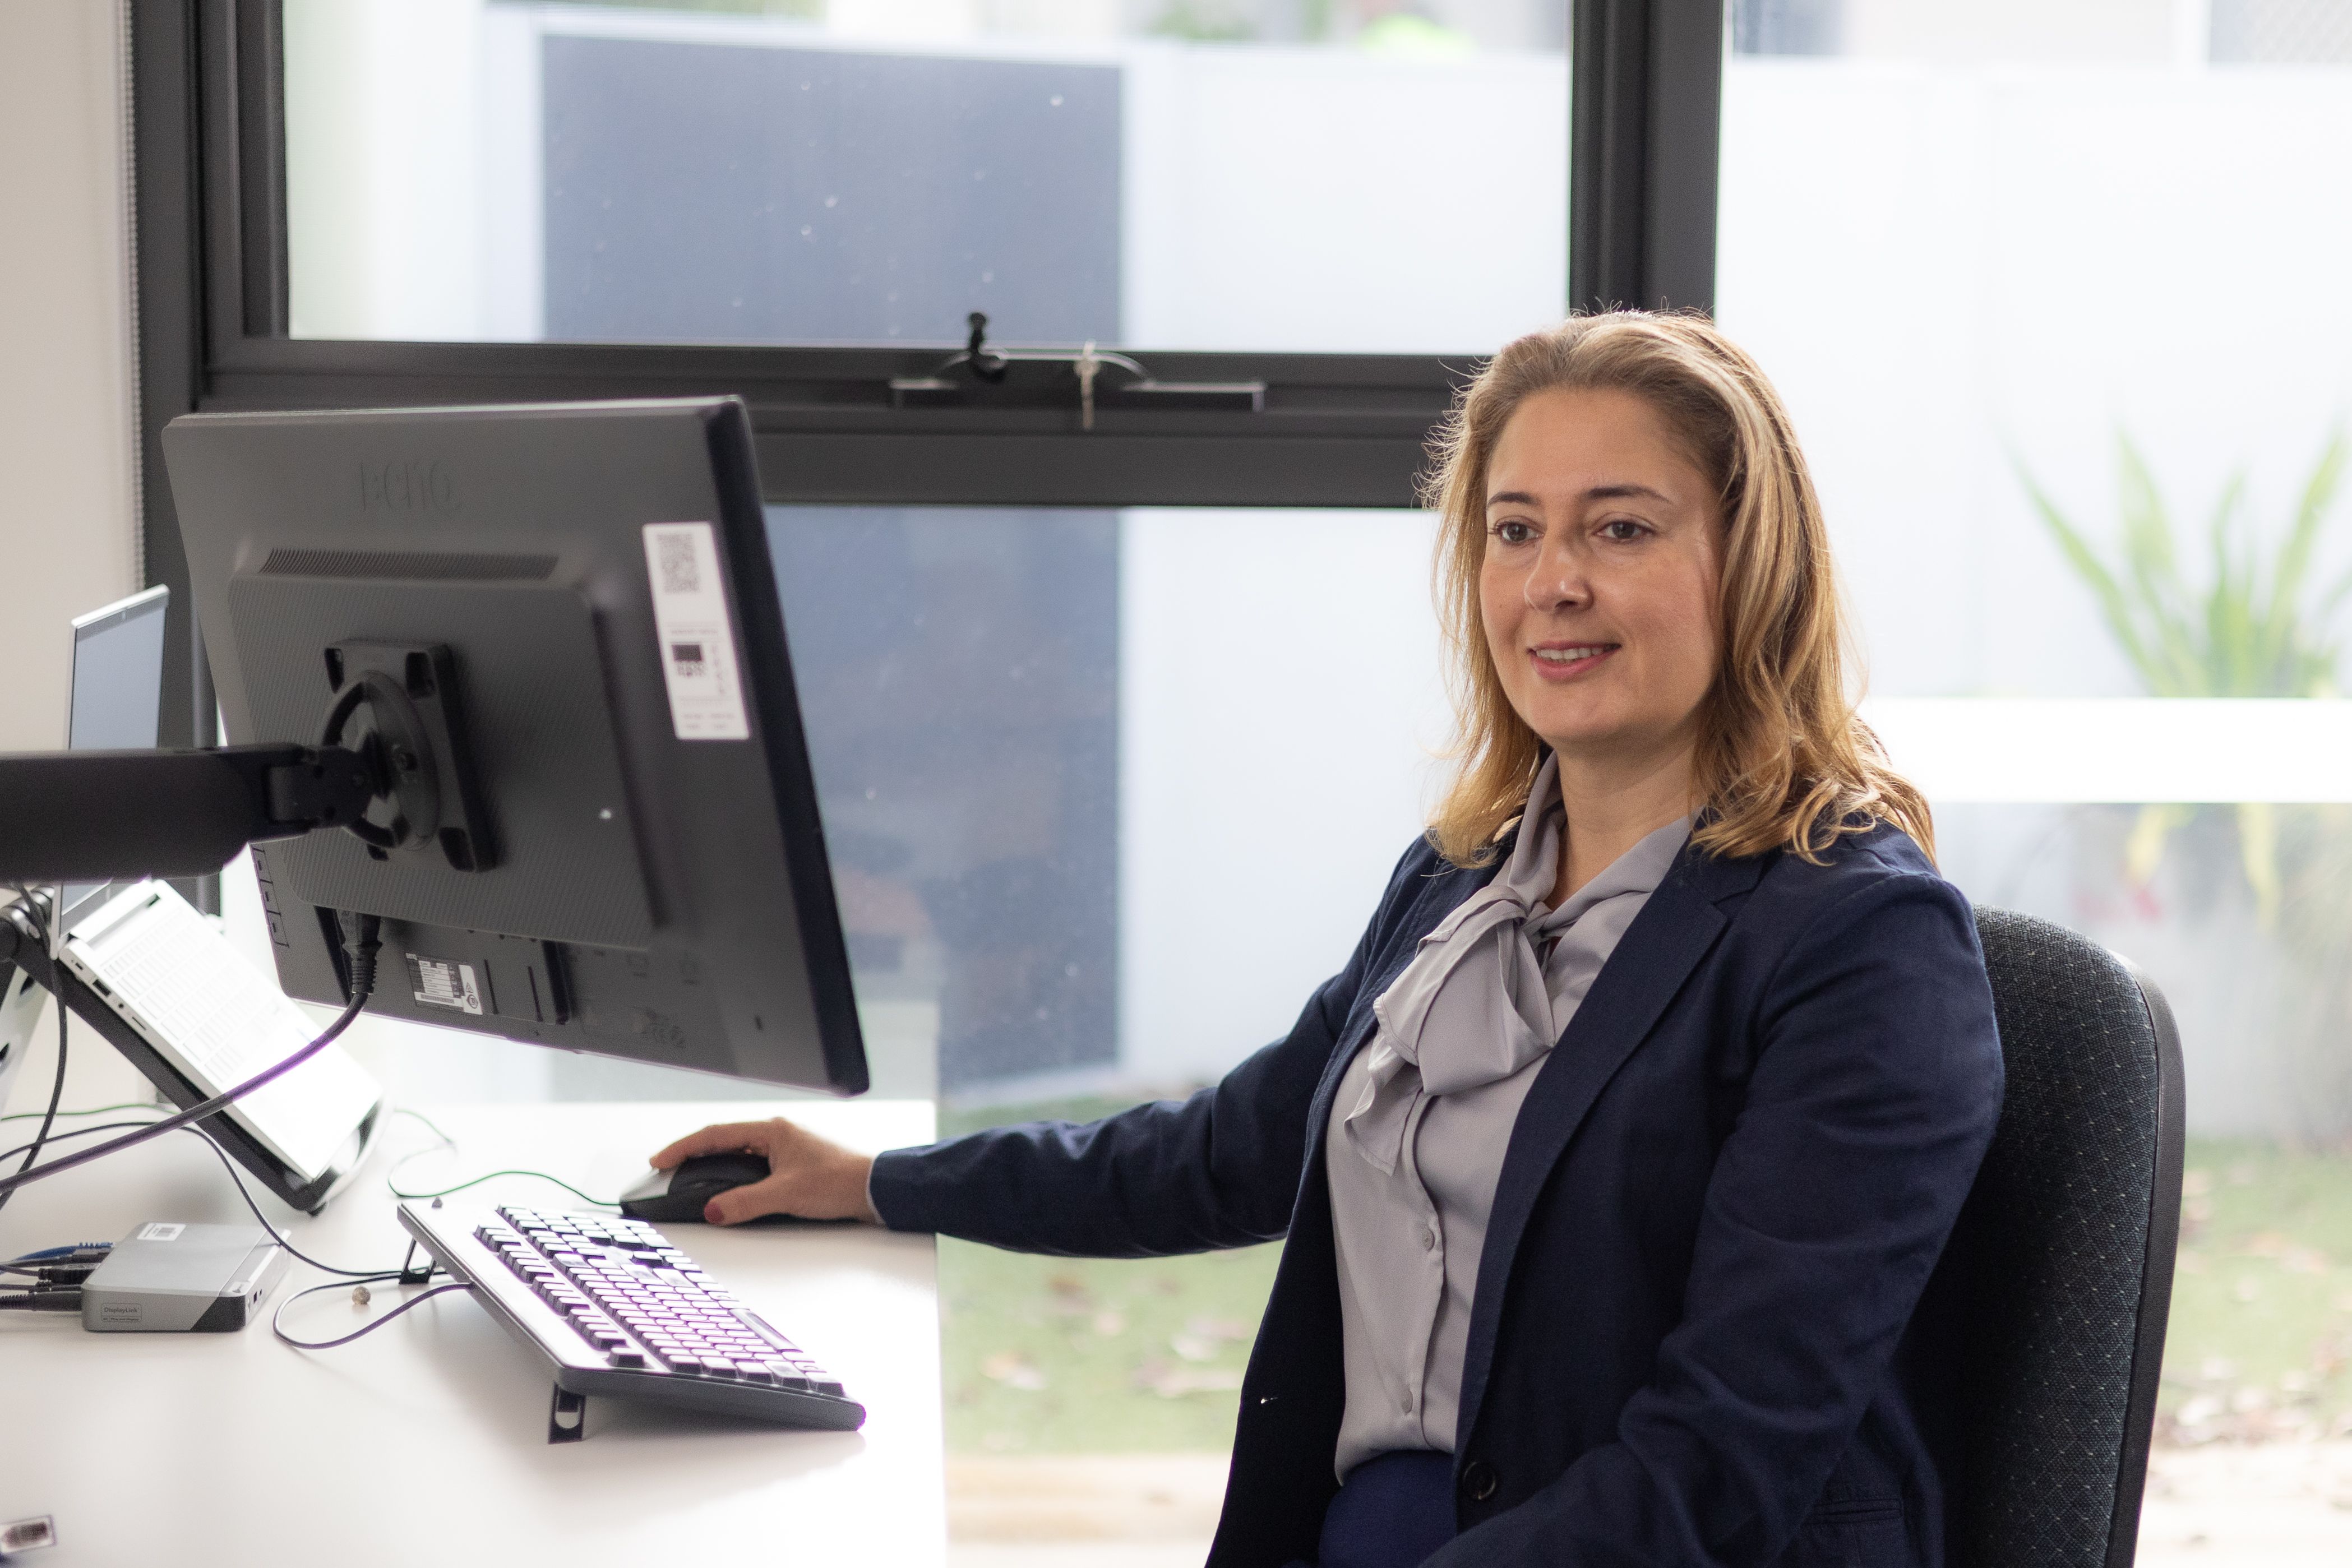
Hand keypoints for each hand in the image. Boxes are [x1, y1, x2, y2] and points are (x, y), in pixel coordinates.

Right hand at [647, 1117, 880, 1226]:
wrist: (875, 1187)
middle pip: (725, 1141)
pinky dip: (736, 1177)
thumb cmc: (840, 1180)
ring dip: (715, 1166)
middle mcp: (778, 1135)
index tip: (660, 1160)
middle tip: (668, 1169)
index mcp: (773, 1131)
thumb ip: (746, 1202)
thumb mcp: (786, 1194)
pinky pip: (755, 1167)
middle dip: (694, 1155)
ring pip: (740, 1155)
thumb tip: (714, 1210)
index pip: (716, 1135)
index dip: (684, 1148)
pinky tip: (731, 1191)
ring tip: (691, 1179)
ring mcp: (787, 1149)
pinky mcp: (795, 1165)